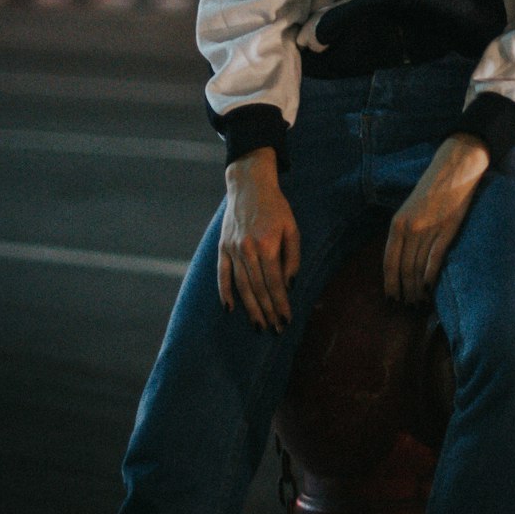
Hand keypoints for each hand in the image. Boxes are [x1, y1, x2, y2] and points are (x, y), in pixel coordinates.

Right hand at [218, 148, 300, 331]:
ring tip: (258, 324)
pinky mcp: (222, 246)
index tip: (286, 319)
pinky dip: (225, 292)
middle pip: (258, 288)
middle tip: (274, 329)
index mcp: (267, 244)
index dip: (281, 303)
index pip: (275, 283)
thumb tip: (289, 284)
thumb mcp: (292, 227)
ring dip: (250, 308)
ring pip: (241, 286)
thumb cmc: (276, 206)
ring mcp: (232, 249)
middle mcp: (247, 249)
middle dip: (268, 311)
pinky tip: (230, 308)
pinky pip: (222, 274)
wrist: (249, 184)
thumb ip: (292, 257)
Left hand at [383, 133, 488, 304]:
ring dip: (418, 290)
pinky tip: (430, 291)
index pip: (389, 262)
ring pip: (419, 269)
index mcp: (397, 223)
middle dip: (405, 291)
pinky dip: (431, 279)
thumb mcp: (411, 209)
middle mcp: (410, 228)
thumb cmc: (432, 190)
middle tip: (408, 307)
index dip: (390, 283)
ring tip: (420, 304)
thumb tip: (403, 263)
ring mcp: (428, 230)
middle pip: (404, 269)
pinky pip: (435, 261)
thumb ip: (405, 233)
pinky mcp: (447, 231)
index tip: (392, 299)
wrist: (455, 168)